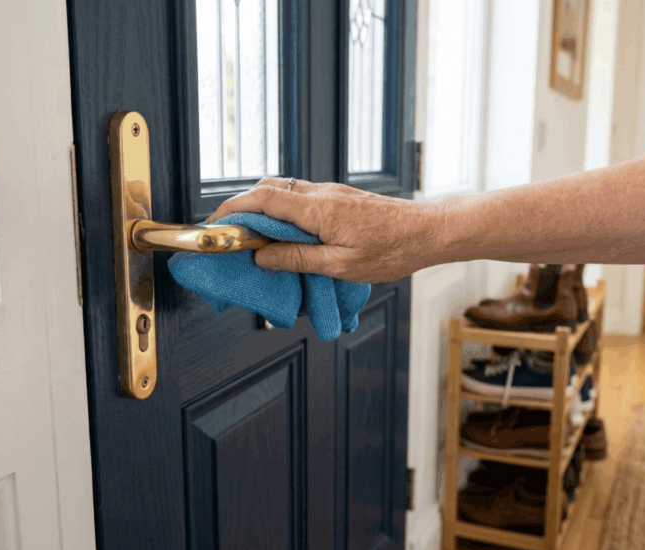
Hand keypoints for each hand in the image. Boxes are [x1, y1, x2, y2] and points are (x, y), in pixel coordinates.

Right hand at [208, 177, 446, 282]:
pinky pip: (300, 198)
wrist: (428, 231)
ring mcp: (331, 192)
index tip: (215, 225)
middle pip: (268, 189)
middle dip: (241, 207)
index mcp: (318, 209)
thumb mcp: (341, 266)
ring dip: (262, 209)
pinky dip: (282, 211)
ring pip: (284, 191)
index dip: (233, 210)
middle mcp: (321, 193)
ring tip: (253, 237)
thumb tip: (261, 256)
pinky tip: (284, 234)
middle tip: (229, 233)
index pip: (263, 199)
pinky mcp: (339, 197)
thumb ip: (298, 259)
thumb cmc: (392, 251)